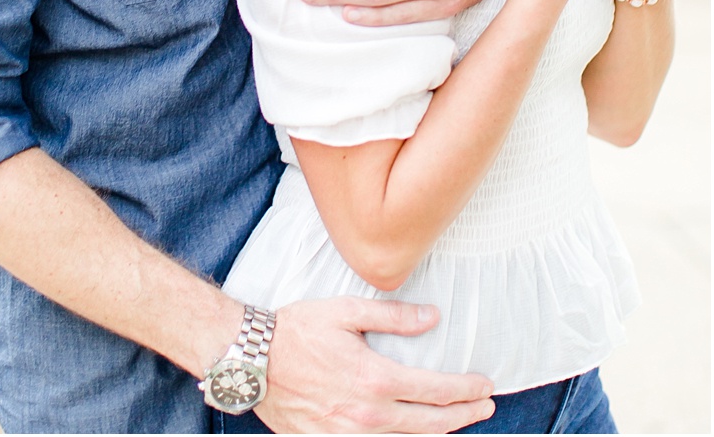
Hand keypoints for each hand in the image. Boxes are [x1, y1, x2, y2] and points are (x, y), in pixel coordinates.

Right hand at [253, 297, 494, 433]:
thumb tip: (433, 317)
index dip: (468, 390)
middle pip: (433, 423)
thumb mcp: (343, 311)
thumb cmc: (294, 330)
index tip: (486, 385)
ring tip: (456, 423)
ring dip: (439, 433)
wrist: (248, 358)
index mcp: (376, 378)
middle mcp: (369, 413)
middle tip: (484, 407)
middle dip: (465, 415)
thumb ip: (392, 316)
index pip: (438, 390)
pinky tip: (411, 435)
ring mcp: (351, 434)